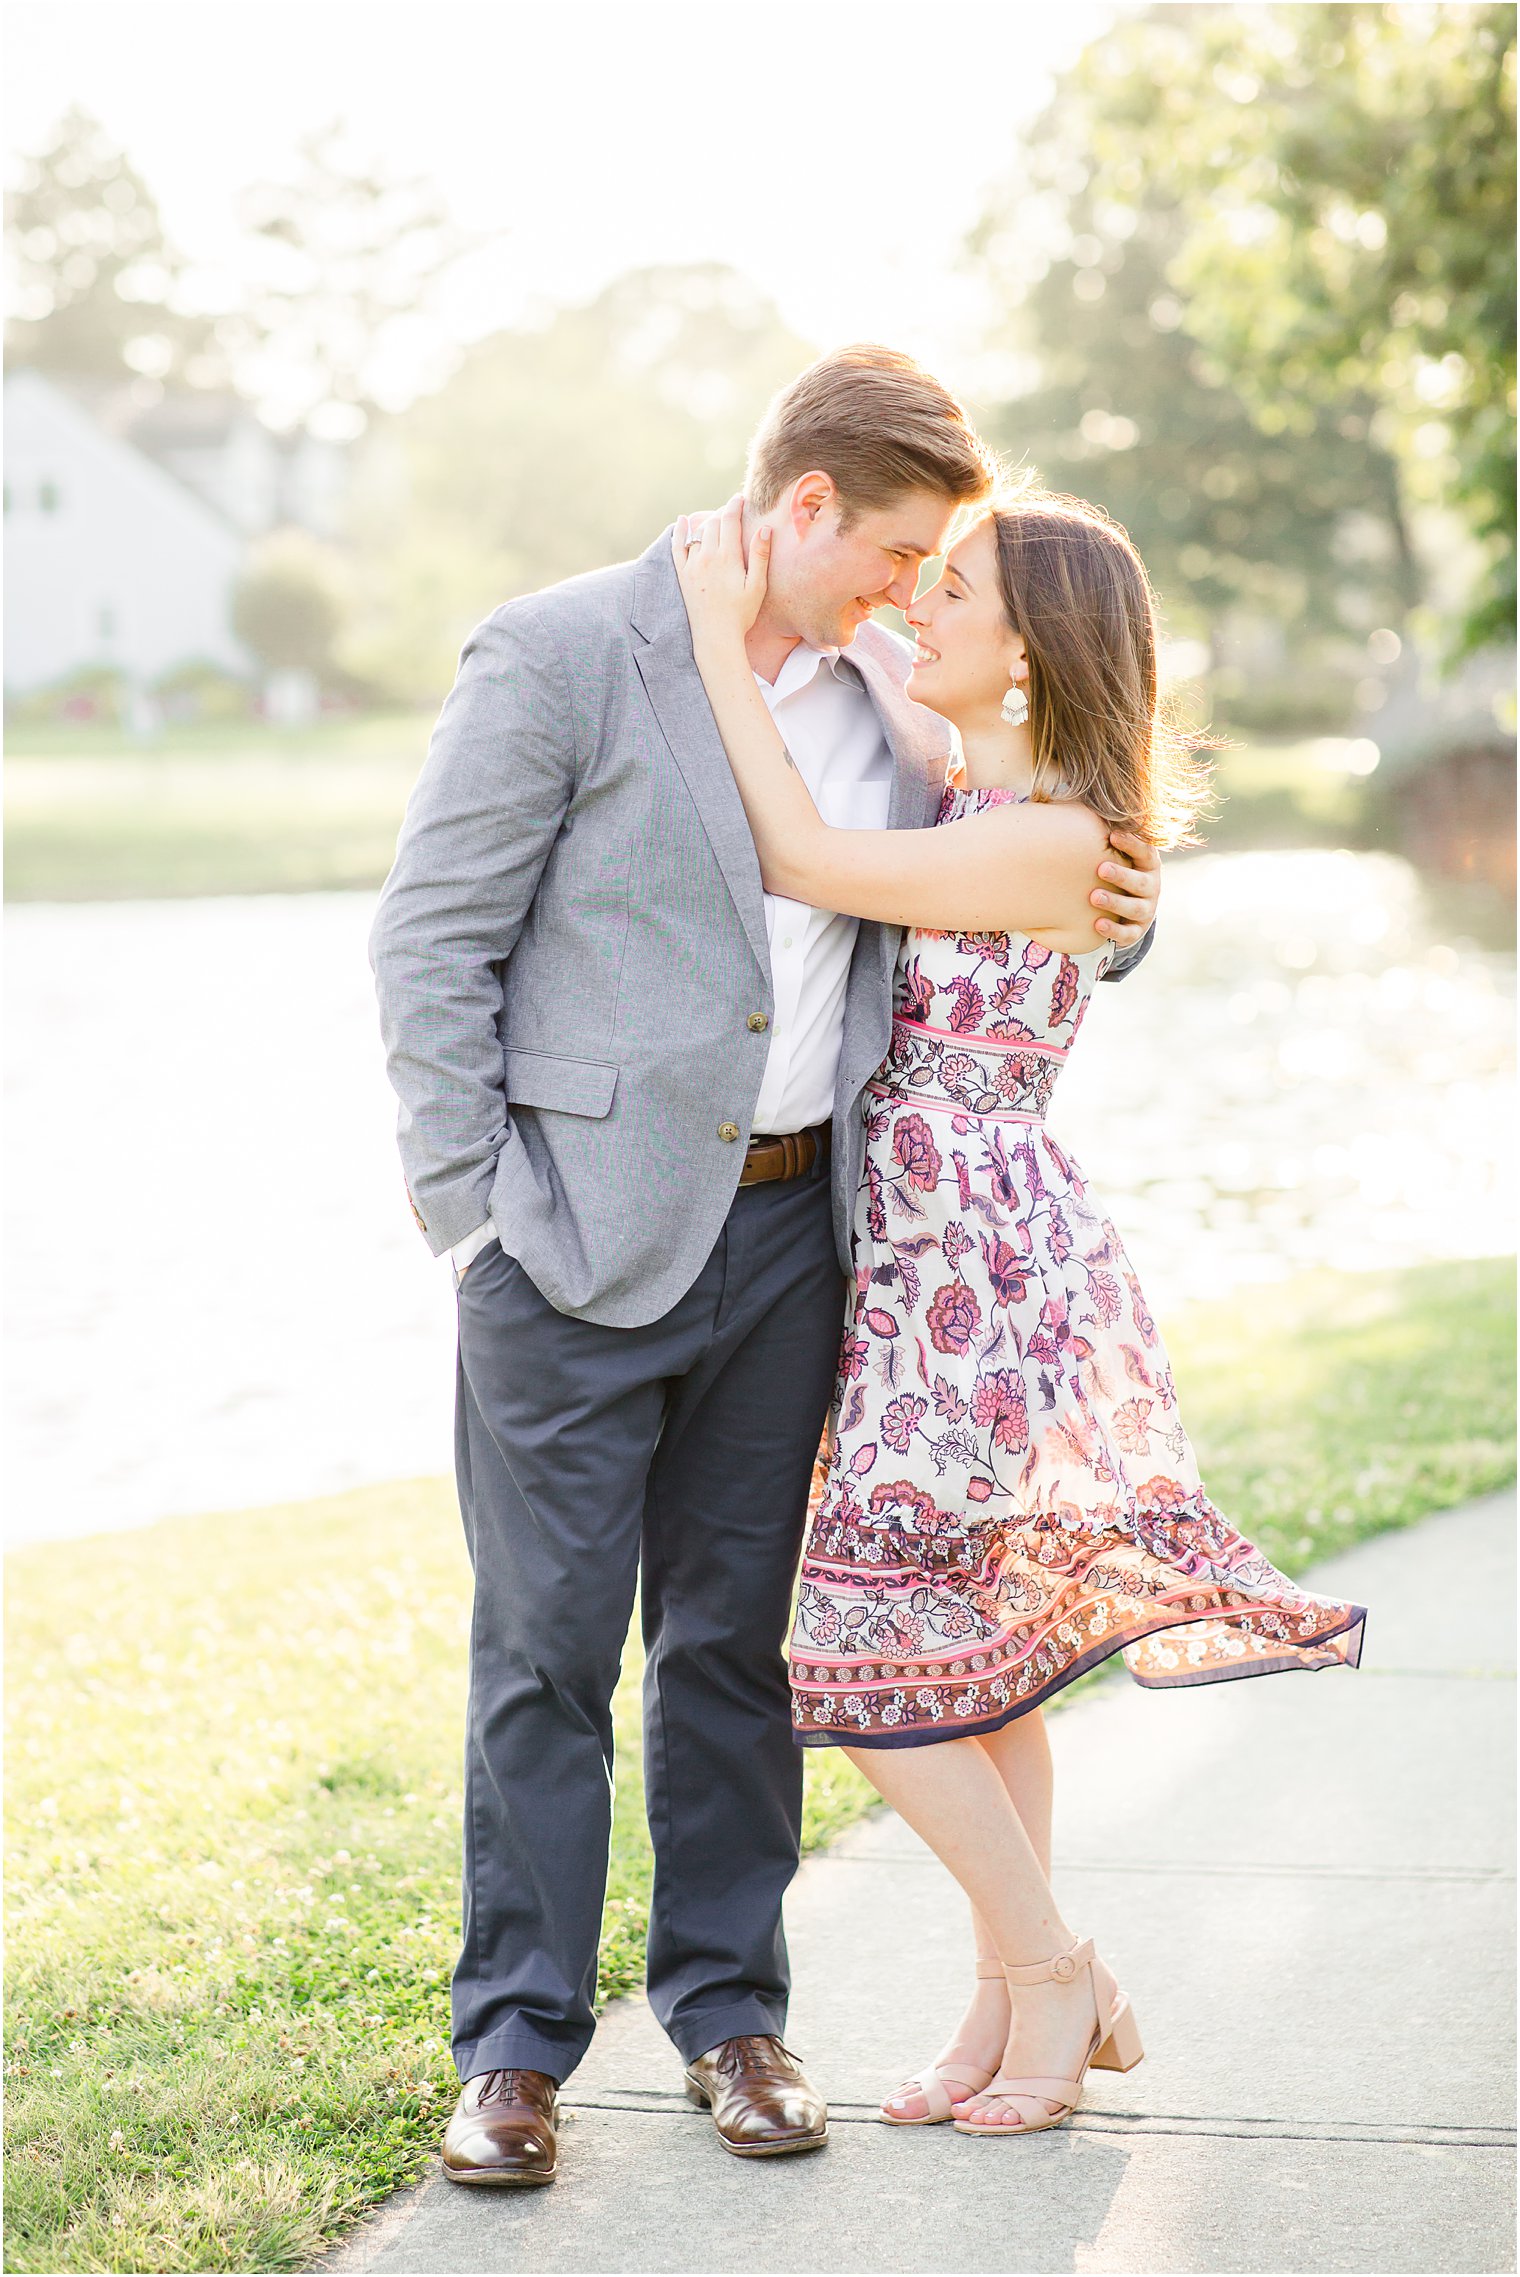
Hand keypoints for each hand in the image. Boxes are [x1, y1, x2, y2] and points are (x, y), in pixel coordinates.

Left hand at [673, 493, 769, 645]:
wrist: (715, 636)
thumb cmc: (741, 614)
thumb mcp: (757, 586)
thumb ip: (759, 556)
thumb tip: (764, 529)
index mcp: (727, 558)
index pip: (729, 520)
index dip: (735, 505)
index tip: (740, 498)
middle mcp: (706, 557)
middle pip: (713, 523)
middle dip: (723, 513)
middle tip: (732, 513)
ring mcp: (692, 565)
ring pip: (697, 532)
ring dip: (707, 522)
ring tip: (717, 521)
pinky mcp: (682, 575)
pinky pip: (677, 547)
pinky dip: (679, 532)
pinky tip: (682, 521)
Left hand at [1091, 830, 1159, 943]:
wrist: (1126, 908)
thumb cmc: (1114, 869)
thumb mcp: (1113, 851)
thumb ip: (1099, 831)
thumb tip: (1058, 796)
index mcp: (1148, 864)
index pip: (1146, 852)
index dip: (1132, 843)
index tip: (1112, 834)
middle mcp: (1151, 887)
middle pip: (1141, 882)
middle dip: (1122, 875)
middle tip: (1101, 868)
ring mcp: (1145, 910)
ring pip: (1136, 908)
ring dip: (1116, 903)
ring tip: (1094, 896)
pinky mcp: (1135, 931)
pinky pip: (1127, 934)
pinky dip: (1114, 930)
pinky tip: (1097, 924)